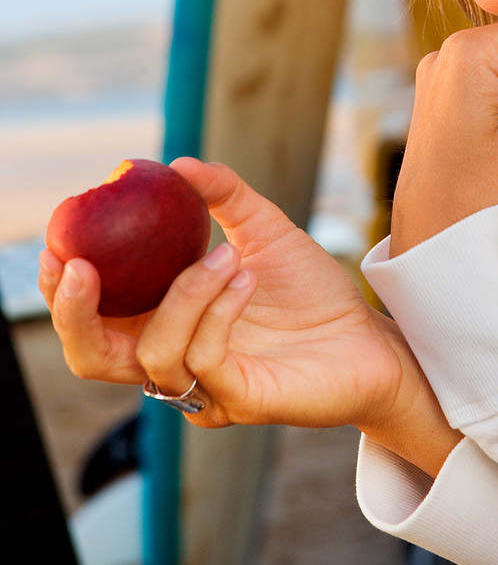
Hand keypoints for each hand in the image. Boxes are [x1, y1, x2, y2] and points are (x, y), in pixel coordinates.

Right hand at [39, 160, 460, 474]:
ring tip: (228, 255)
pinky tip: (245, 278)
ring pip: (155, 351)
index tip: (61, 240)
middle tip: (83, 263)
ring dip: (187, 292)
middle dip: (75, 312)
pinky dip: (218, 309)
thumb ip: (223, 197)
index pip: (92, 321)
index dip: (63, 290)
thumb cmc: (311, 293)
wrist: (369, 336)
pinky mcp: (239, 401)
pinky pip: (204, 358)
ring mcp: (203, 390)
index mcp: (164, 324)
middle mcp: (171, 364)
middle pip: (91, 357)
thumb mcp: (263, 231)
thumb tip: (179, 163)